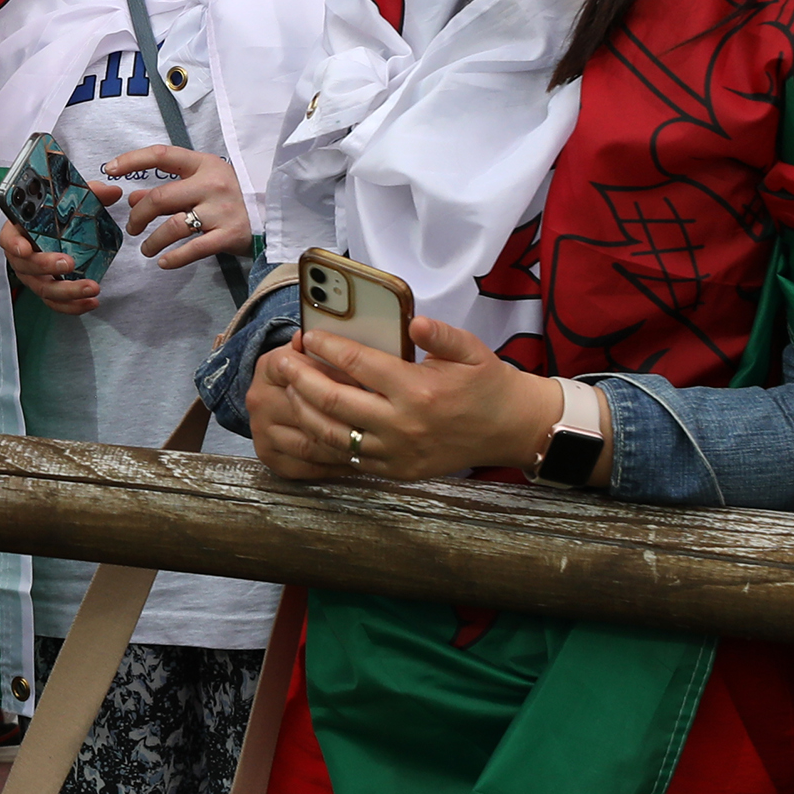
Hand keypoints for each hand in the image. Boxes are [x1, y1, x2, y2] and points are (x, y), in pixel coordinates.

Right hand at [0, 180, 117, 316]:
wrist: (52, 228)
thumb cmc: (53, 213)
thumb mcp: (68, 199)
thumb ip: (88, 193)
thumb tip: (113, 191)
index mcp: (18, 230)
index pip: (8, 238)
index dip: (15, 244)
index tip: (25, 248)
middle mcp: (20, 256)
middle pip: (26, 267)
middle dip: (47, 266)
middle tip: (69, 263)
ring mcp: (33, 275)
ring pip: (43, 289)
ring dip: (67, 291)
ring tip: (92, 288)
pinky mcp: (47, 288)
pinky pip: (54, 303)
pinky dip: (72, 306)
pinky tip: (91, 303)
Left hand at [104, 144, 250, 270]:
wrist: (270, 217)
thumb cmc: (227, 198)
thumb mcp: (199, 184)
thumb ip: (167, 189)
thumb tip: (132, 198)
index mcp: (204, 164)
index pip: (162, 155)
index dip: (132, 160)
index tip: (110, 169)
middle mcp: (213, 184)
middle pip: (161, 198)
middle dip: (138, 216)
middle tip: (132, 228)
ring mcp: (223, 210)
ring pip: (173, 226)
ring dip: (152, 241)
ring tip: (146, 249)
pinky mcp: (230, 235)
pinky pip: (193, 249)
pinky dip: (173, 258)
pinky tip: (163, 262)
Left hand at [246, 316, 566, 481]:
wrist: (511, 430)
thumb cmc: (487, 385)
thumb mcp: (472, 351)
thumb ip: (441, 334)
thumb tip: (412, 322)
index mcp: (418, 390)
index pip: (359, 364)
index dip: (328, 348)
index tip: (309, 337)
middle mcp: (402, 424)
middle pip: (334, 401)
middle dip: (301, 379)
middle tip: (283, 362)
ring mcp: (396, 452)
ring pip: (332, 434)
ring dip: (303, 410)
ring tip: (289, 390)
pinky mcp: (394, 471)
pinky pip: (346, 458)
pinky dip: (322, 439)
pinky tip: (309, 421)